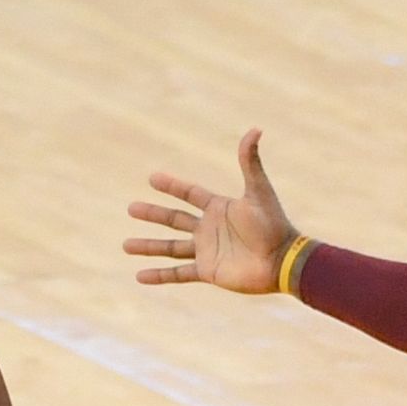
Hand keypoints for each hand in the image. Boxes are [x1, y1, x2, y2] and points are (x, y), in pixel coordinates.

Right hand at [124, 127, 300, 292]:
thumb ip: (250, 162)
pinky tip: (140, 276)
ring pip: (170, 248)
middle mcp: (209, 228)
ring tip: (125, 245)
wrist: (281, 261)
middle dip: (152, 214)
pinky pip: (178, 273)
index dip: (172, 186)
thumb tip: (255, 129)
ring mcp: (207, 251)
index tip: (152, 178)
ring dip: (148, 247)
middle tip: (130, 208)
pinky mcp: (208, 271)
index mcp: (219, 208)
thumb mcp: (259, 191)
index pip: (190, 194)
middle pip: (174, 219)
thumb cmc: (273, 225)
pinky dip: (159, 275)